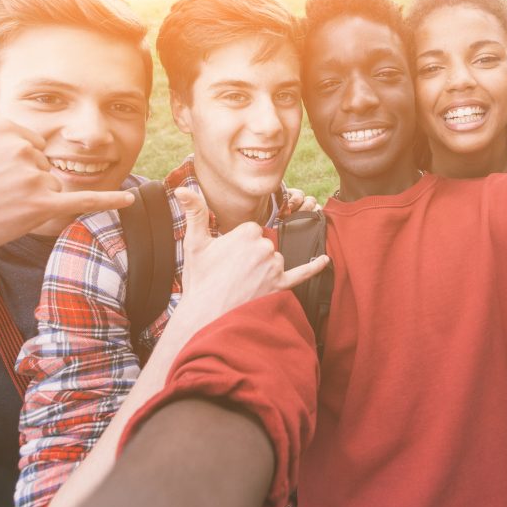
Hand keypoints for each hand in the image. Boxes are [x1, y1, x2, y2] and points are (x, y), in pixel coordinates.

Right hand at [0, 68, 135, 262]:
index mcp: (4, 125)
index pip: (30, 141)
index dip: (11, 162)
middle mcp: (22, 146)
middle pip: (42, 163)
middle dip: (22, 180)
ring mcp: (32, 176)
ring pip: (50, 185)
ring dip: (29, 199)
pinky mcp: (37, 207)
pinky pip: (82, 200)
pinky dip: (107, 200)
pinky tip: (129, 199)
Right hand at [174, 188, 329, 321]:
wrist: (205, 317)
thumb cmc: (200, 281)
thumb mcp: (194, 243)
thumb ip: (194, 212)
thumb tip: (182, 189)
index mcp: (247, 231)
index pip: (251, 231)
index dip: (238, 246)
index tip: (226, 259)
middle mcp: (265, 246)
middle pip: (264, 245)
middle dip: (251, 258)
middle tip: (231, 274)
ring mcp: (274, 267)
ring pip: (275, 261)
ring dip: (263, 270)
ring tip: (242, 285)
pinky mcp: (281, 287)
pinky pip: (302, 274)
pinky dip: (314, 267)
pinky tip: (325, 261)